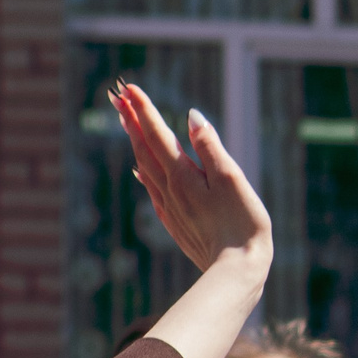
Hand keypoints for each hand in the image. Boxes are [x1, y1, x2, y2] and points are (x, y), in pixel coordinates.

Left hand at [112, 84, 271, 280]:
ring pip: (144, 165)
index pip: (156, 134)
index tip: (127, 87)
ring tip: (125, 121)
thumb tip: (190, 116)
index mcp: (181, 175)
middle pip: (143, 147)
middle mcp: (168, 189)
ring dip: (134, 140)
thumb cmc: (242, 223)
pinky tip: (141, 167)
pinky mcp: (175, 221)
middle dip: (129, 119)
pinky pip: (152, 187)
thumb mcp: (231, 178)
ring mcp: (169, 206)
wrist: (237, 270)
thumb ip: (209, 146)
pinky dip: (143, 169)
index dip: (142, 109)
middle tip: (116, 95)